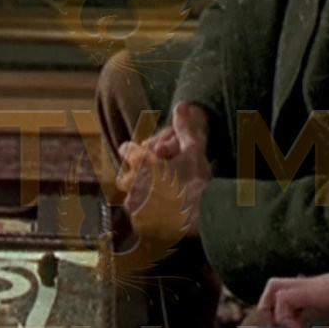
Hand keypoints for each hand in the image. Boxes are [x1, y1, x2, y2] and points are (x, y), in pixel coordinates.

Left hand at [114, 103, 208, 241]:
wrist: (203, 215)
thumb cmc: (197, 180)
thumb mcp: (193, 150)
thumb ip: (184, 127)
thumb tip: (182, 104)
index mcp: (140, 162)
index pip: (127, 150)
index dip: (134, 151)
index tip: (142, 155)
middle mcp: (132, 183)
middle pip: (125, 177)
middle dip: (135, 178)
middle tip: (153, 182)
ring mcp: (134, 205)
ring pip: (131, 197)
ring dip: (141, 197)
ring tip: (159, 200)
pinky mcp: (139, 223)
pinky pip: (138, 217)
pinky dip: (146, 215)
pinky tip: (161, 214)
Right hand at [255, 267, 328, 327]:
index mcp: (317, 291)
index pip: (282, 296)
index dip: (282, 316)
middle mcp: (309, 285)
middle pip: (273, 286)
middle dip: (268, 308)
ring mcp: (311, 285)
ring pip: (279, 288)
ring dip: (276, 308)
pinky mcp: (316, 288)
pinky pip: (291, 294)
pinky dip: (287, 308)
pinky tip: (301, 325)